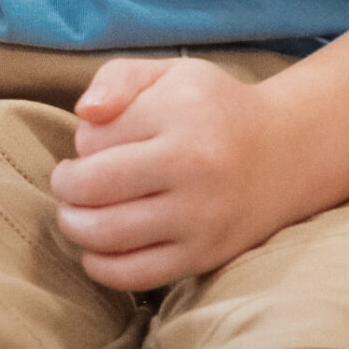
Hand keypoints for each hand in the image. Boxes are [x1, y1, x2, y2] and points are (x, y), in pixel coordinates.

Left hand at [50, 57, 320, 287]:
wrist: (282, 154)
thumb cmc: (211, 108)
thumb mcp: (169, 73)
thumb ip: (117, 78)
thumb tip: (84, 115)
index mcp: (181, 111)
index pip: (95, 137)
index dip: (82, 141)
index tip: (94, 141)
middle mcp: (193, 164)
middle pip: (93, 187)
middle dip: (66, 186)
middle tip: (66, 181)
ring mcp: (199, 216)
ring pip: (108, 234)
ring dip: (75, 225)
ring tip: (75, 212)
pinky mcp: (202, 256)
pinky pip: (134, 274)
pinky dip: (100, 266)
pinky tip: (95, 248)